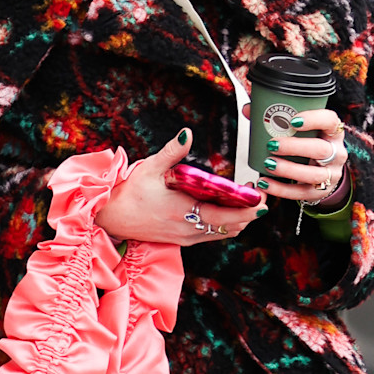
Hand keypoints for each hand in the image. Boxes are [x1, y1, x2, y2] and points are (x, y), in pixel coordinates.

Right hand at [95, 130, 263, 246]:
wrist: (112, 218)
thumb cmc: (129, 194)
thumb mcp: (150, 168)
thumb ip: (172, 151)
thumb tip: (187, 134)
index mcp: (184, 212)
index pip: (227, 216)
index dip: (248, 209)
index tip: (261, 197)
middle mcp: (189, 229)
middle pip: (232, 227)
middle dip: (251, 213)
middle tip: (261, 196)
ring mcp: (187, 237)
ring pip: (224, 233)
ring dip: (240, 220)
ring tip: (249, 201)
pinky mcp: (184, 239)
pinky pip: (213, 235)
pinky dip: (226, 224)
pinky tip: (230, 210)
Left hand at [255, 107, 347, 208]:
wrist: (321, 173)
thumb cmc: (308, 146)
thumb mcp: (301, 131)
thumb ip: (276, 118)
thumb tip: (249, 109)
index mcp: (332, 132)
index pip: (330, 121)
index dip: (314, 119)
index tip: (293, 121)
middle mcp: (336, 153)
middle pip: (320, 149)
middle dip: (294, 147)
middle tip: (272, 145)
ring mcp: (331, 174)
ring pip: (312, 174)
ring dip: (288, 169)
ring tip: (268, 164)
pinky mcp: (320, 192)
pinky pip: (301, 192)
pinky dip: (281, 189)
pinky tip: (265, 183)